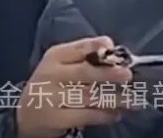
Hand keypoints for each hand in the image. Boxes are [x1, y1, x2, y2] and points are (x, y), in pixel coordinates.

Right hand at [15, 36, 131, 137]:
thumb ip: (83, 59)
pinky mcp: (58, 118)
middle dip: (108, 73)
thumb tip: (113, 52)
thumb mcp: (60, 66)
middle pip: (84, 72)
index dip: (93, 46)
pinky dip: (107, 115)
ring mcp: (53, 97)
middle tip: (127, 74)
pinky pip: (89, 115)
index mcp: (55, 57)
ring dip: (116, 98)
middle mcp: (52, 74)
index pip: (75, 48)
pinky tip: (116, 113)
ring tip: (134, 100)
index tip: (110, 45)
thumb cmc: (52, 85)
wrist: (28, 114)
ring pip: (91, 96)